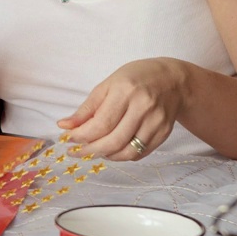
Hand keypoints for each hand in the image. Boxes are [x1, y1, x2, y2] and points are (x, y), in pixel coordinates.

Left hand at [57, 58, 188, 160]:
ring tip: (94, 151)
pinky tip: (112, 150)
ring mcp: (156, 122)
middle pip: (114, 141)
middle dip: (91, 150)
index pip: (101, 123)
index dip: (82, 136)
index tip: (69, 139)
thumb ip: (86, 108)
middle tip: (77, 152)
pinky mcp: (164, 133)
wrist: (172, 80)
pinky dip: (123, 156)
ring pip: (128, 151)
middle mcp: (144, 108)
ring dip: (106, 156)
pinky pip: (140, 153)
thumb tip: (64, 126)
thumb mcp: (107, 85)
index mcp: (126, 91)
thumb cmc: (134, 79)